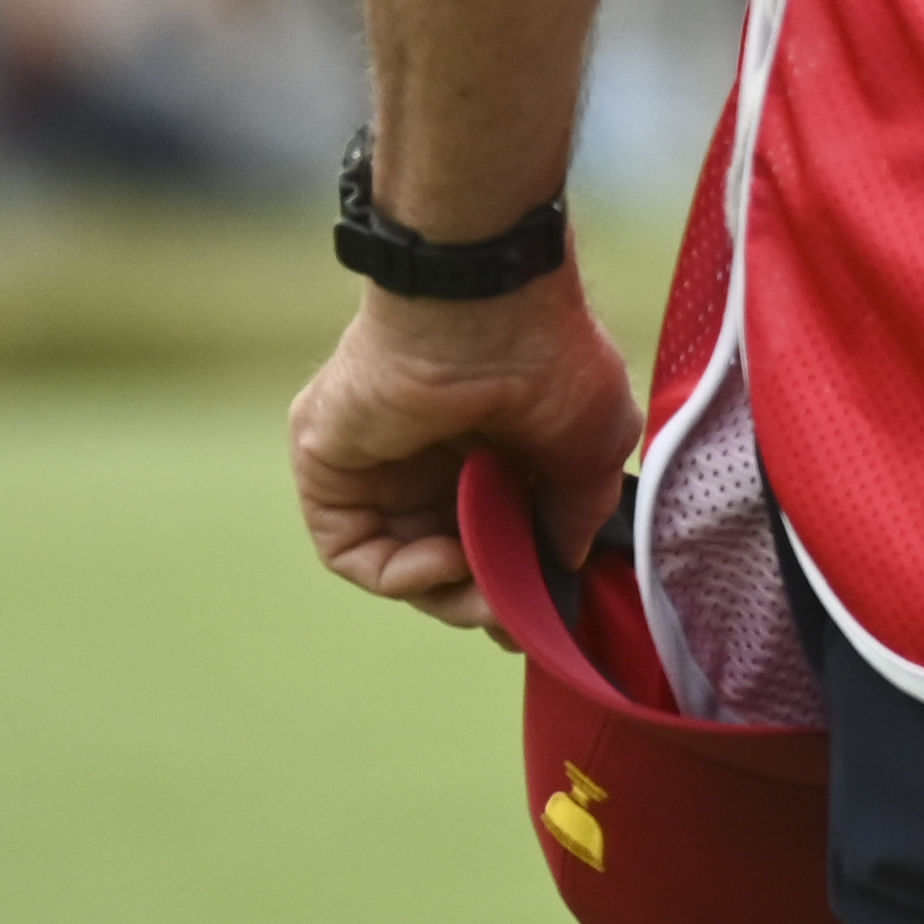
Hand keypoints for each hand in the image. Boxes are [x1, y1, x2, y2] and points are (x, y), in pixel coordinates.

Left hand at [288, 282, 641, 631]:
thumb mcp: (592, 441)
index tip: (549, 610)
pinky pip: (356, 550)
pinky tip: (449, 557)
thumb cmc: (547, 354)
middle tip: (517, 618)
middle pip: (449, 554)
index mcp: (493, 440)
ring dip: (449, 592)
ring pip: (404, 559)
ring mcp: (380, 464)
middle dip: (485, 595)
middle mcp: (433, 454)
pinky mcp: (332, 471)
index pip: (496, 527)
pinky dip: (403, 573)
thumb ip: (577, 509)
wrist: (479, 304)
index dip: (521, 577)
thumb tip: (565, 561)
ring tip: (491, 592)